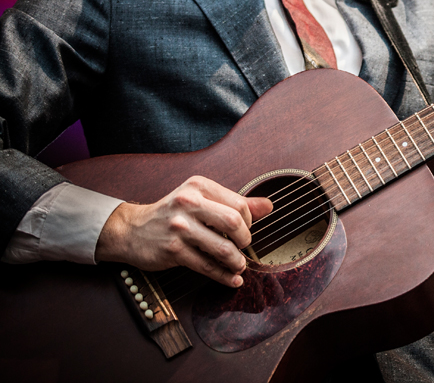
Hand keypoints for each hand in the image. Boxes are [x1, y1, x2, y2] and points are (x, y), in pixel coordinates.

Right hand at [95, 175, 272, 286]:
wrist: (131, 229)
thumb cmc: (172, 213)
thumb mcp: (201, 199)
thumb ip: (235, 202)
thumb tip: (269, 205)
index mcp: (199, 187)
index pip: (239, 204)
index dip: (249, 221)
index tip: (244, 230)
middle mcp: (189, 203)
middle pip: (235, 223)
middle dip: (246, 240)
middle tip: (243, 247)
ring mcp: (180, 228)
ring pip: (223, 248)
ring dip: (237, 262)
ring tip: (239, 266)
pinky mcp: (173, 251)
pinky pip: (207, 266)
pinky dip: (224, 276)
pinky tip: (232, 280)